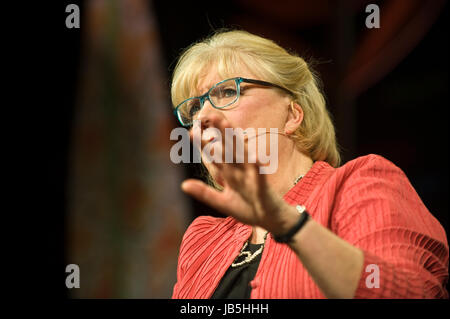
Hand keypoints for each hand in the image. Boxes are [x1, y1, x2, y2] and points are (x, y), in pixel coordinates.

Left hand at [181, 115, 298, 234]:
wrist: (271, 220)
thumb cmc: (248, 209)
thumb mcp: (222, 202)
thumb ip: (204, 193)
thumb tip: (183, 185)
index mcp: (229, 173)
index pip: (215, 156)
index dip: (203, 145)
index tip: (191, 132)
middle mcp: (239, 170)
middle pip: (228, 149)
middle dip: (219, 133)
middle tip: (210, 116)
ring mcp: (252, 176)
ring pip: (242, 155)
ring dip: (234, 141)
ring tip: (227, 125)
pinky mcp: (263, 186)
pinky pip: (259, 175)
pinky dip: (256, 167)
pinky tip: (253, 157)